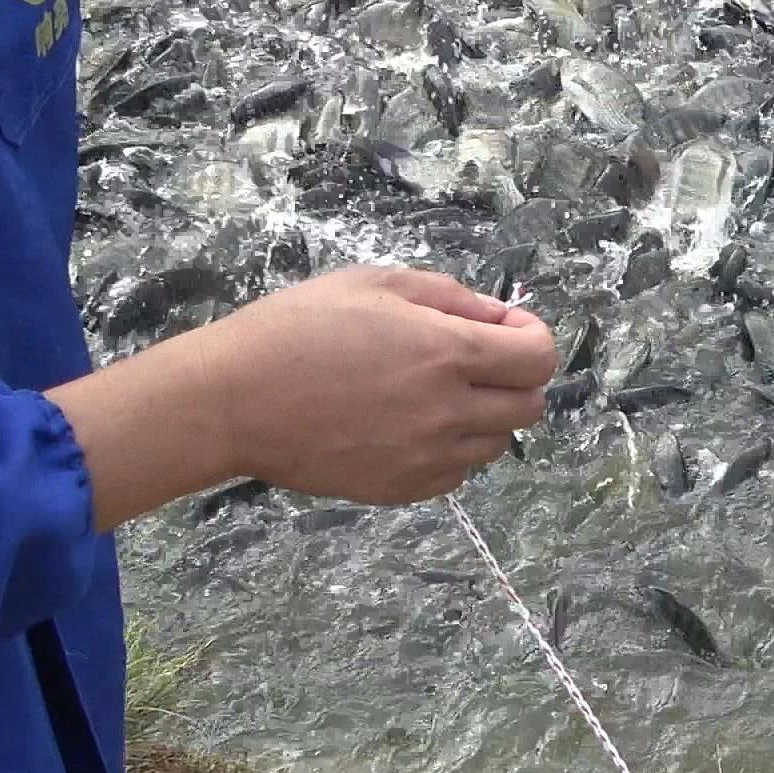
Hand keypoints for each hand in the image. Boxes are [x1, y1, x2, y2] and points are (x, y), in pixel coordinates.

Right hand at [198, 268, 556, 505]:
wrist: (234, 400)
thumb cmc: (297, 327)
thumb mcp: (374, 283)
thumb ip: (448, 297)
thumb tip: (497, 316)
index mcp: (447, 352)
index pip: (538, 358)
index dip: (532, 337)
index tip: (505, 328)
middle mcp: (448, 411)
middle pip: (529, 407)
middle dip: (515, 377)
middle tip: (475, 359)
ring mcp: (426, 458)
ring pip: (496, 445)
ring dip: (484, 416)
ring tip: (434, 392)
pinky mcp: (401, 489)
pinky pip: (456, 475)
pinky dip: (450, 451)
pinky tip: (411, 425)